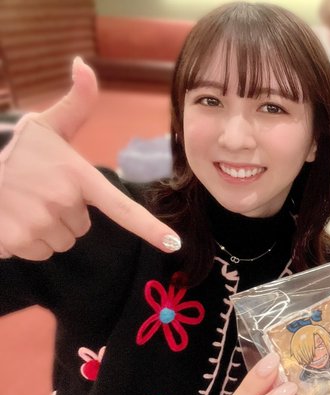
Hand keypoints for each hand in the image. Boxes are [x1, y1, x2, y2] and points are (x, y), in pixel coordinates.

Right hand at [0, 57, 179, 260]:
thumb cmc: (16, 152)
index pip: (122, 208)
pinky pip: (38, 253)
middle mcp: (63, 201)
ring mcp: (40, 222)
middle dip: (65, 215)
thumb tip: (83, 64)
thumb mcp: (47, 125)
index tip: (172, 244)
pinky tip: (11, 218)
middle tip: (41, 194)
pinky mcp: (17, 240)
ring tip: (24, 205)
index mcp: (79, 176)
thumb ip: (77, 102)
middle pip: (83, 228)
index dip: (149, 228)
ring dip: (47, 230)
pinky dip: (26, 241)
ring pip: (62, 242)